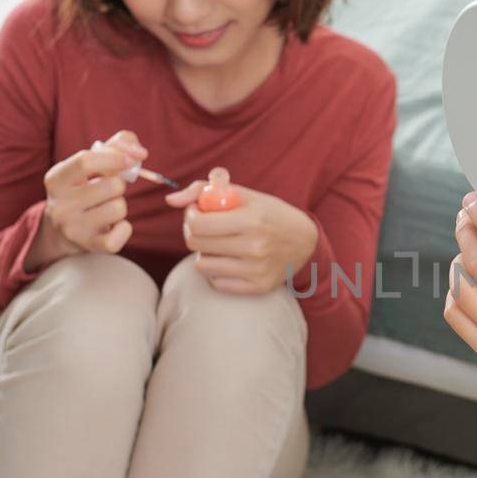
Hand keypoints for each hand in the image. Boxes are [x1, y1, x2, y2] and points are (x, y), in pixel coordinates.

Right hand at [30, 129, 144, 269]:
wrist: (61, 230)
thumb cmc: (83, 187)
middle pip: (112, 185)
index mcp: (56, 179)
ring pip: (119, 208)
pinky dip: (125, 228)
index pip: (86, 161)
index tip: (130, 160)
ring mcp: (73, 228)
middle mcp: (59, 204)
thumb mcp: (90, 162)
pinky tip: (114, 225)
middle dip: (120, 184)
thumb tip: (140, 152)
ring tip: (106, 207)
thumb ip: (117, 144)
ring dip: (121, 205)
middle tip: (109, 190)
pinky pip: (121, 234)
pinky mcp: (89, 245)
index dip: (115, 157)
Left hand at [166, 170, 318, 294]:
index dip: (190, 216)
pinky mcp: (257, 287)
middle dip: (193, 232)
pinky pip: (216, 282)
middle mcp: (254, 247)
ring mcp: (256, 270)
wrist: (306, 242)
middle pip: (195, 244)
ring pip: (202, 265)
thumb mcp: (244, 194)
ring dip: (205, 253)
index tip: (197, 212)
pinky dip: (217, 270)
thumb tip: (170, 200)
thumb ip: (203, 190)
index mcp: (252, 219)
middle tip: (203, 227)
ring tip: (219, 244)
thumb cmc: (270, 214)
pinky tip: (229, 260)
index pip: (198, 224)